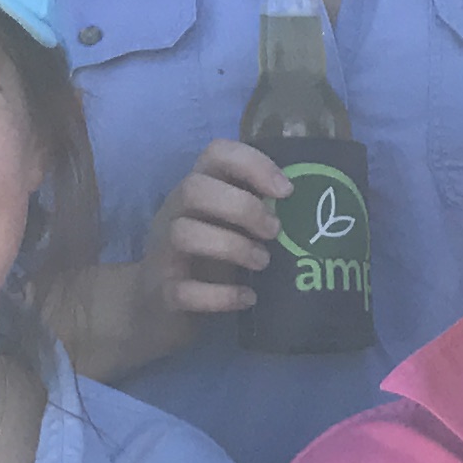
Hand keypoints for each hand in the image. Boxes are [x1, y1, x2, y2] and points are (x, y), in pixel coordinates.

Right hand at [39, 143, 284, 379]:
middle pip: (194, 188)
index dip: (253, 163)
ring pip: (184, 233)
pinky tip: (247, 299)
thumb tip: (309, 207)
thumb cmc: (203, 261)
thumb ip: (254, 212)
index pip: (216, 153)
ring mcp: (163, 253)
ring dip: (234, 247)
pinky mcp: (162, 293)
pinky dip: (222, 296)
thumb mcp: (227, 228)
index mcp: (196, 192)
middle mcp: (174, 214)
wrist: (153, 309)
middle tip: (274, 232)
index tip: (285, 191)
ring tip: (262, 263)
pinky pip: (185, 290)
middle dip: (243, 207)